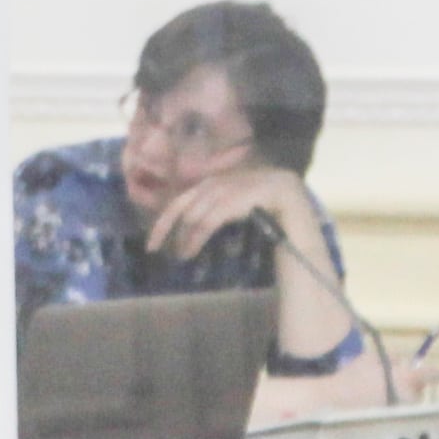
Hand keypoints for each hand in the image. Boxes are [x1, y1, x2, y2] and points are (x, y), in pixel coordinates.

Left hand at [141, 159, 303, 260]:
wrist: (287, 194)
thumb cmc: (261, 203)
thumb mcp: (230, 205)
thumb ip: (211, 211)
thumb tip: (189, 231)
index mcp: (209, 183)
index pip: (177, 202)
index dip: (162, 222)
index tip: (151, 243)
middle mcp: (212, 183)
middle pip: (180, 207)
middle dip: (164, 229)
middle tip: (153, 249)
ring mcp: (222, 190)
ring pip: (193, 217)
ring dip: (184, 239)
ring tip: (181, 256)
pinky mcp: (231, 199)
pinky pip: (207, 221)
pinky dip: (196, 238)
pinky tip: (191, 250)